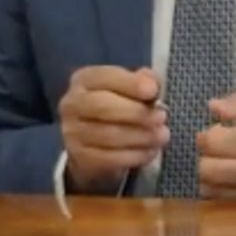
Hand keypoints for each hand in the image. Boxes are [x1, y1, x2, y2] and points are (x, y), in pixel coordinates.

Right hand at [58, 66, 166, 192]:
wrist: (96, 141)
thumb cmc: (120, 104)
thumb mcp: (130, 87)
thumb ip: (144, 80)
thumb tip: (152, 84)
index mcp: (85, 79)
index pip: (105, 77)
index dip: (131, 84)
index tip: (153, 91)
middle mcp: (72, 104)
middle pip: (103, 107)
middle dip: (137, 113)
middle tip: (162, 117)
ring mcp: (72, 132)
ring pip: (108, 135)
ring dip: (141, 136)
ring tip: (162, 135)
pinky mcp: (80, 157)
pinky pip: (109, 158)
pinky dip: (135, 155)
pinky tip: (151, 151)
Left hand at [197, 95, 235, 201]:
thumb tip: (212, 106)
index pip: (213, 141)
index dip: (209, 134)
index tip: (218, 132)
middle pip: (205, 166)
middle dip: (206, 156)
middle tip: (216, 150)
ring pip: (206, 185)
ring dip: (208, 173)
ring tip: (220, 165)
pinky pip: (215, 200)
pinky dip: (214, 189)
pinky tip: (225, 181)